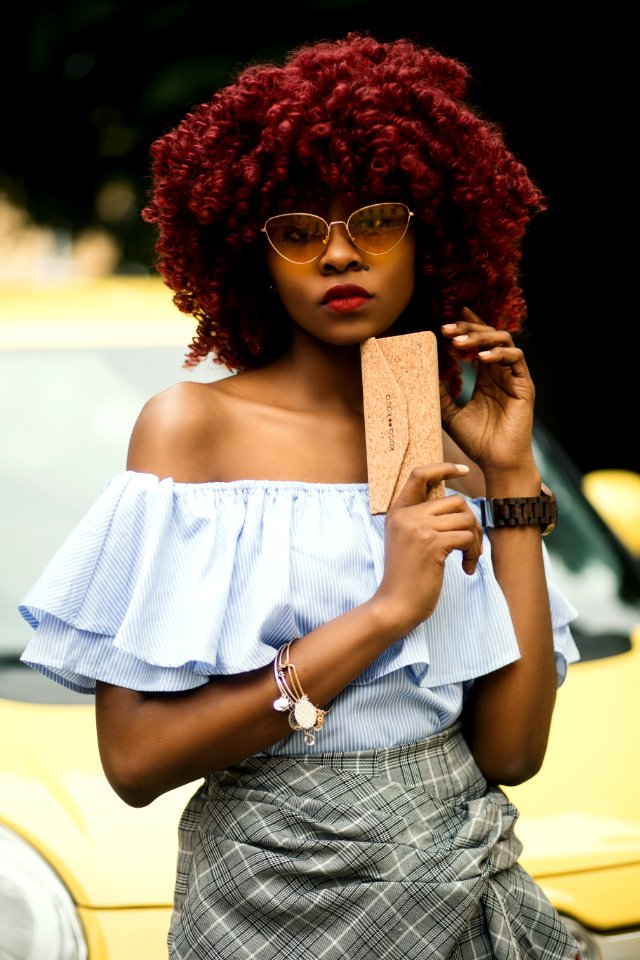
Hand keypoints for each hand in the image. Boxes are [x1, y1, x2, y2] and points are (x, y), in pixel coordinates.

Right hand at [373, 463, 482, 632]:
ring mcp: (419, 528)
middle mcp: (407, 515)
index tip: (462, 470)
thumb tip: (460, 508)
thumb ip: (423, 521)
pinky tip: (466, 569)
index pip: (419, 475)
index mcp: (398, 512)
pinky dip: (473, 553)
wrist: (395, 605)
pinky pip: (468, 537)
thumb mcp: (407, 542)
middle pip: (456, 501)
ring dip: (475, 541)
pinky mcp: (433, 544)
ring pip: (466, 519)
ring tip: (468, 560)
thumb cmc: (406, 578)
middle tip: (471, 546)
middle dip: (471, 523)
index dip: (443, 468)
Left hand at [439, 308, 535, 473]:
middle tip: (446, 330)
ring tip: (459, 344)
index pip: (479, 342)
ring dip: (480, 337)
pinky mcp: (525, 385)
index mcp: (486, 376)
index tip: (447, 319)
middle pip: (489, 336)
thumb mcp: (449, 414)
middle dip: (468, 329)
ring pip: (503, 341)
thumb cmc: (476, 442)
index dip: (467, 326)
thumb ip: (440, 393)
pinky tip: (480, 359)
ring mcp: (514, 377)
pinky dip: (498, 354)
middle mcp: (501, 372)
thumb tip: (422, 373)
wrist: (496, 463)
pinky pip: (516, 359)